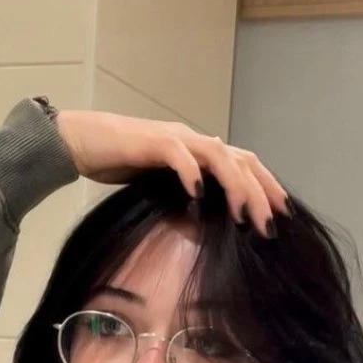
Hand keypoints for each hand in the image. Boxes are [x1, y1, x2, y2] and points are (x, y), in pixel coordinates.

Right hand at [55, 109, 289, 236]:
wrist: (80, 142)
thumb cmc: (117, 164)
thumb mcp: (159, 186)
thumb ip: (184, 195)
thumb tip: (203, 221)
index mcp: (198, 150)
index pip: (244, 163)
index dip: (266, 186)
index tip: (282, 214)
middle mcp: (193, 139)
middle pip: (241, 160)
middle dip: (260, 192)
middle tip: (272, 224)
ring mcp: (174, 138)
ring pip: (218, 155)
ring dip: (236, 185)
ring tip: (245, 215)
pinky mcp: (151, 142)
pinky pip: (178, 154)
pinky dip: (191, 173)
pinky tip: (199, 194)